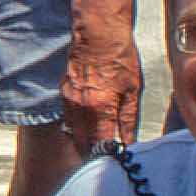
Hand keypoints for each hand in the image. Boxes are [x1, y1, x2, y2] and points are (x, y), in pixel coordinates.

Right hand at [60, 19, 143, 151]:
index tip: (115, 161)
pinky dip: (76, 125)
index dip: (108, 156)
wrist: (98, 33)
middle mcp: (80, 108)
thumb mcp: (132, 89)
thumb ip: (128, 119)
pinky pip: (68, 116)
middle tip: (104, 159)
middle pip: (83, 142)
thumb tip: (129, 141)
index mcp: (100, 109)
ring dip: (83, 141)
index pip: (101, 145)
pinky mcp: (63, 91)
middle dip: (93, 153)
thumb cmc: (120, 57)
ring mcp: (68, 99)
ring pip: (73, 131)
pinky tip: (87, 125)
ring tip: (96, 146)